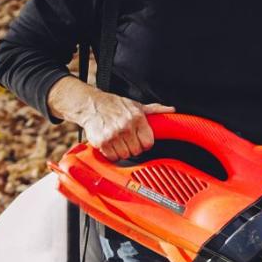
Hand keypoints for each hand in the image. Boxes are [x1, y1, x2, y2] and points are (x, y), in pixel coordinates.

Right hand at [48, 77, 174, 161]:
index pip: (148, 143)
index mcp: (137, 118)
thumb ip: (154, 110)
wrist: (91, 104)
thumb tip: (171, 110)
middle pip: (136, 151)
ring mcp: (113, 135)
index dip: (144, 144)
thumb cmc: (115, 106)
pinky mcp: (101, 142)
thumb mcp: (136, 105)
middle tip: (126, 140)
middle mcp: (125, 126)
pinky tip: (110, 144)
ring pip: (125, 156)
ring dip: (121, 151)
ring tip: (117, 141)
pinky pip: (112, 157)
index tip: (139, 141)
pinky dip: (111, 153)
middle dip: (132, 147)